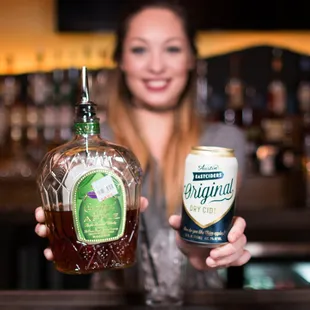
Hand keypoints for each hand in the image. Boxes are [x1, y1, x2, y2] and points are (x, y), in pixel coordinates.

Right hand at [34, 197, 148, 260]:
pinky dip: (54, 251)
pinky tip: (51, 253)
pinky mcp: (78, 247)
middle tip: (40, 218)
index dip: (53, 203)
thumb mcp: (125, 209)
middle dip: (45, 217)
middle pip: (56, 216)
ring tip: (44, 232)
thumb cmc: (120, 216)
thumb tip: (144, 201)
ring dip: (46, 231)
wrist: (121, 234)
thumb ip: (134, 205)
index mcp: (85, 205)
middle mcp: (77, 218)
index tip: (43, 204)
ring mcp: (76, 233)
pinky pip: (62, 249)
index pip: (66, 201)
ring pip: (56, 231)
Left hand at [168, 215, 250, 270]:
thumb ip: (179, 223)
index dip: (238, 230)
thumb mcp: (184, 229)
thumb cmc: (190, 236)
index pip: (240, 223)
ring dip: (226, 259)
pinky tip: (220, 263)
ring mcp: (233, 246)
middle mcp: (231, 233)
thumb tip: (173, 219)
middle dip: (228, 250)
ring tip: (210, 261)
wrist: (190, 252)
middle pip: (241, 240)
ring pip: (239, 252)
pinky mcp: (232, 258)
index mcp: (224, 222)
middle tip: (212, 254)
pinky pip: (241, 260)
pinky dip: (234, 262)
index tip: (229, 238)